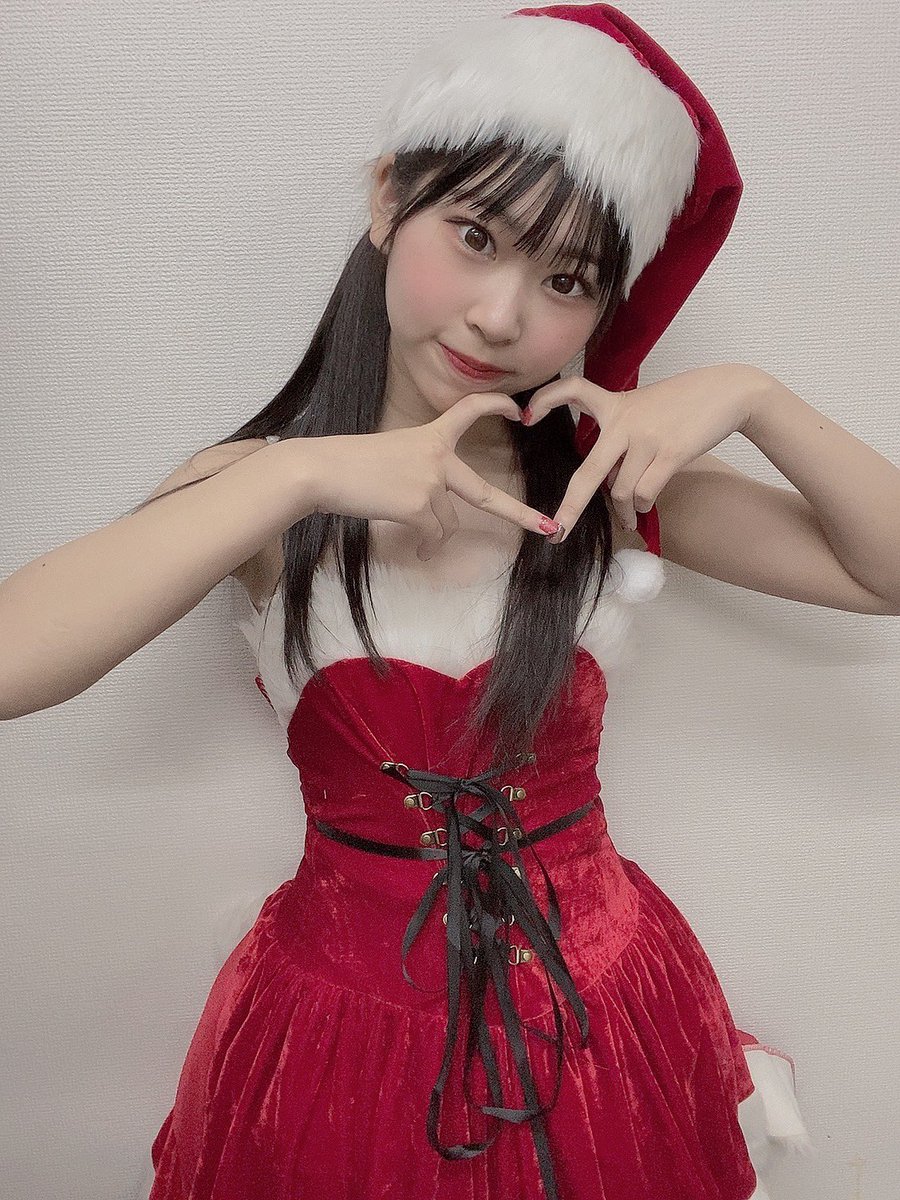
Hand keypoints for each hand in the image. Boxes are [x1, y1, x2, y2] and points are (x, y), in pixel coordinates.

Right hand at [297, 391, 559, 559]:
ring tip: (413, 535)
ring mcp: (431, 482)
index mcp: (430, 437)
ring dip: (432, 533)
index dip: (495, 407)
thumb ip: (418, 472)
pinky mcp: (420, 506)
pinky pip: (433, 535)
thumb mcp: (389, 455)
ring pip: (446, 523)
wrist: (322, 470)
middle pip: (485, 493)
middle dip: (519, 514)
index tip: (517, 409)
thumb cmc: (346, 464)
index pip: (468, 412)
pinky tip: (414, 546)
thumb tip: (430, 513)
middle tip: (546, 528)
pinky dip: (426, 545)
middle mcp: (437, 457)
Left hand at [521, 364, 763, 539]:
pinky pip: (644, 494)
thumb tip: (608, 482)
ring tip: (629, 516)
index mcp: (615, 404)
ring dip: (623, 511)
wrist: (728, 392)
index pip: (573, 390)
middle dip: (570, 509)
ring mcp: (646, 438)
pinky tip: (644, 507)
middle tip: (558, 532)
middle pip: (588, 473)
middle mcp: (625, 421)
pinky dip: (641, 506)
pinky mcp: (670, 453)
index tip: (527, 417)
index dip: (546, 401)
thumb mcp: (645, 407)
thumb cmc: (684, 402)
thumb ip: (621, 436)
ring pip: (620, 491)